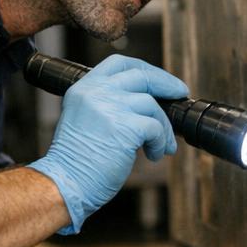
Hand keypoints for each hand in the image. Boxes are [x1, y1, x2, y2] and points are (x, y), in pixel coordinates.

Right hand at [29, 54, 187, 233]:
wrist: (67, 183)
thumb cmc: (76, 160)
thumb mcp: (83, 118)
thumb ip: (105, 103)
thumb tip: (142, 101)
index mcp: (84, 88)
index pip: (118, 63)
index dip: (142, 67)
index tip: (156, 78)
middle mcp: (96, 92)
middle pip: (141, 75)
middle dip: (166, 84)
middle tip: (179, 93)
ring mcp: (111, 107)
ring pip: (152, 105)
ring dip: (163, 127)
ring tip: (160, 146)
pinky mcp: (126, 126)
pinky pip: (156, 128)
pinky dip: (160, 142)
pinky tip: (153, 155)